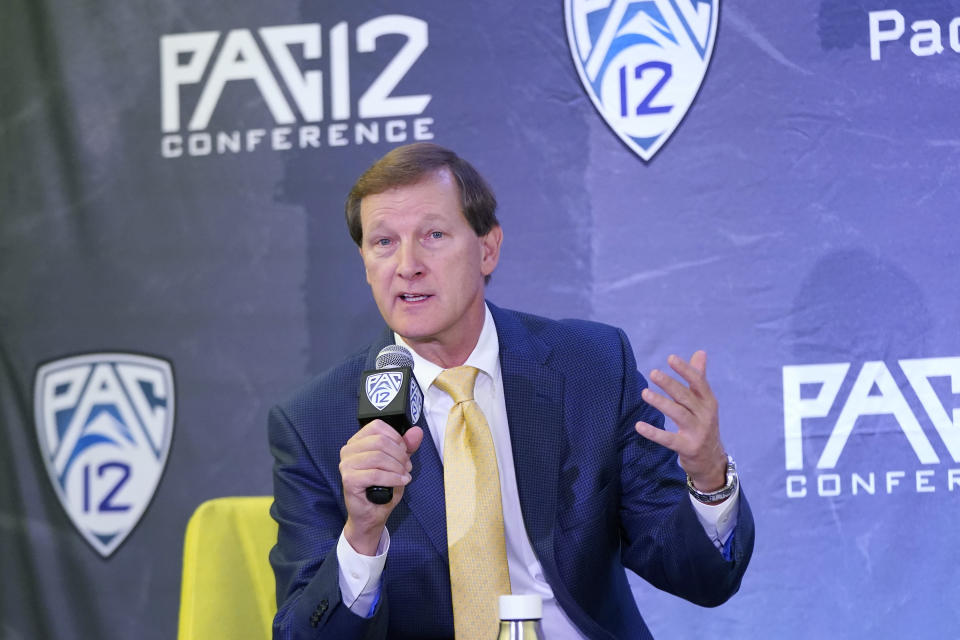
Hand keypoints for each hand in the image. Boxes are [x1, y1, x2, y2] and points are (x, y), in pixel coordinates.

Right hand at [340, 420, 422, 554]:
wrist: (372, 513)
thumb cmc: (382, 488)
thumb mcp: (397, 463)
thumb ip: (406, 446)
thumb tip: (417, 432)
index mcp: (358, 441)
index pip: (377, 426)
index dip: (396, 437)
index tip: (404, 451)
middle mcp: (348, 450)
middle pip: (380, 441)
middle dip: (399, 455)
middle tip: (407, 467)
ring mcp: (346, 465)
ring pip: (378, 456)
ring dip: (397, 467)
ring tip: (404, 475)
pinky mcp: (349, 480)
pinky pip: (375, 474)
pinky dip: (392, 478)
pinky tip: (400, 481)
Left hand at [634, 351, 726, 491]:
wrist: (712, 461)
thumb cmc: (703, 425)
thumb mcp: (705, 403)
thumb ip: (699, 378)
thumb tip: (700, 352)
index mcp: (709, 402)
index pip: (699, 382)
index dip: (685, 370)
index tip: (670, 359)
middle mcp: (706, 416)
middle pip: (686, 397)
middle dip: (670, 384)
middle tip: (653, 373)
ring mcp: (698, 432)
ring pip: (678, 414)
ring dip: (661, 403)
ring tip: (644, 393)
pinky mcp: (688, 448)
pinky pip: (669, 439)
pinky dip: (654, 433)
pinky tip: (639, 426)